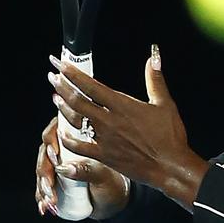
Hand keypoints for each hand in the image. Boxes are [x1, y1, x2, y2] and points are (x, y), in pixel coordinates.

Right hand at [34, 117, 129, 218]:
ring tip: (50, 200)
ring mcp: (58, 163)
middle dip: (45, 170)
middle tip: (50, 185)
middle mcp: (66, 146)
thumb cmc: (113, 180)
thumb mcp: (103, 176)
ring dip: (42, 186)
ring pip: (42, 169)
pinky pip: (42, 186)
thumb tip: (64, 168)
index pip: (58, 129)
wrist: (113, 199)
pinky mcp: (54, 179)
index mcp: (80, 137)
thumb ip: (87, 170)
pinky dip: (42, 197)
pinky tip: (44, 207)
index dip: (53, 139)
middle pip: (46, 151)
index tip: (55, 155)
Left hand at [47, 47, 208, 210]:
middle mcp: (109, 121)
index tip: (60, 64)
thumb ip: (155, 79)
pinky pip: (78, 147)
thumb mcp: (165, 103)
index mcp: (123, 106)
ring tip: (55, 97)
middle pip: (77, 101)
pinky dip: (67, 138)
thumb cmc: (170, 135)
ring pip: (75, 121)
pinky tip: (61, 132)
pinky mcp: (103, 156)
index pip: (91, 85)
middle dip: (62, 86)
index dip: (72, 73)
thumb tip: (154, 56)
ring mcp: (104, 139)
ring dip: (62, 108)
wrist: (169, 166)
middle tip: (53, 76)